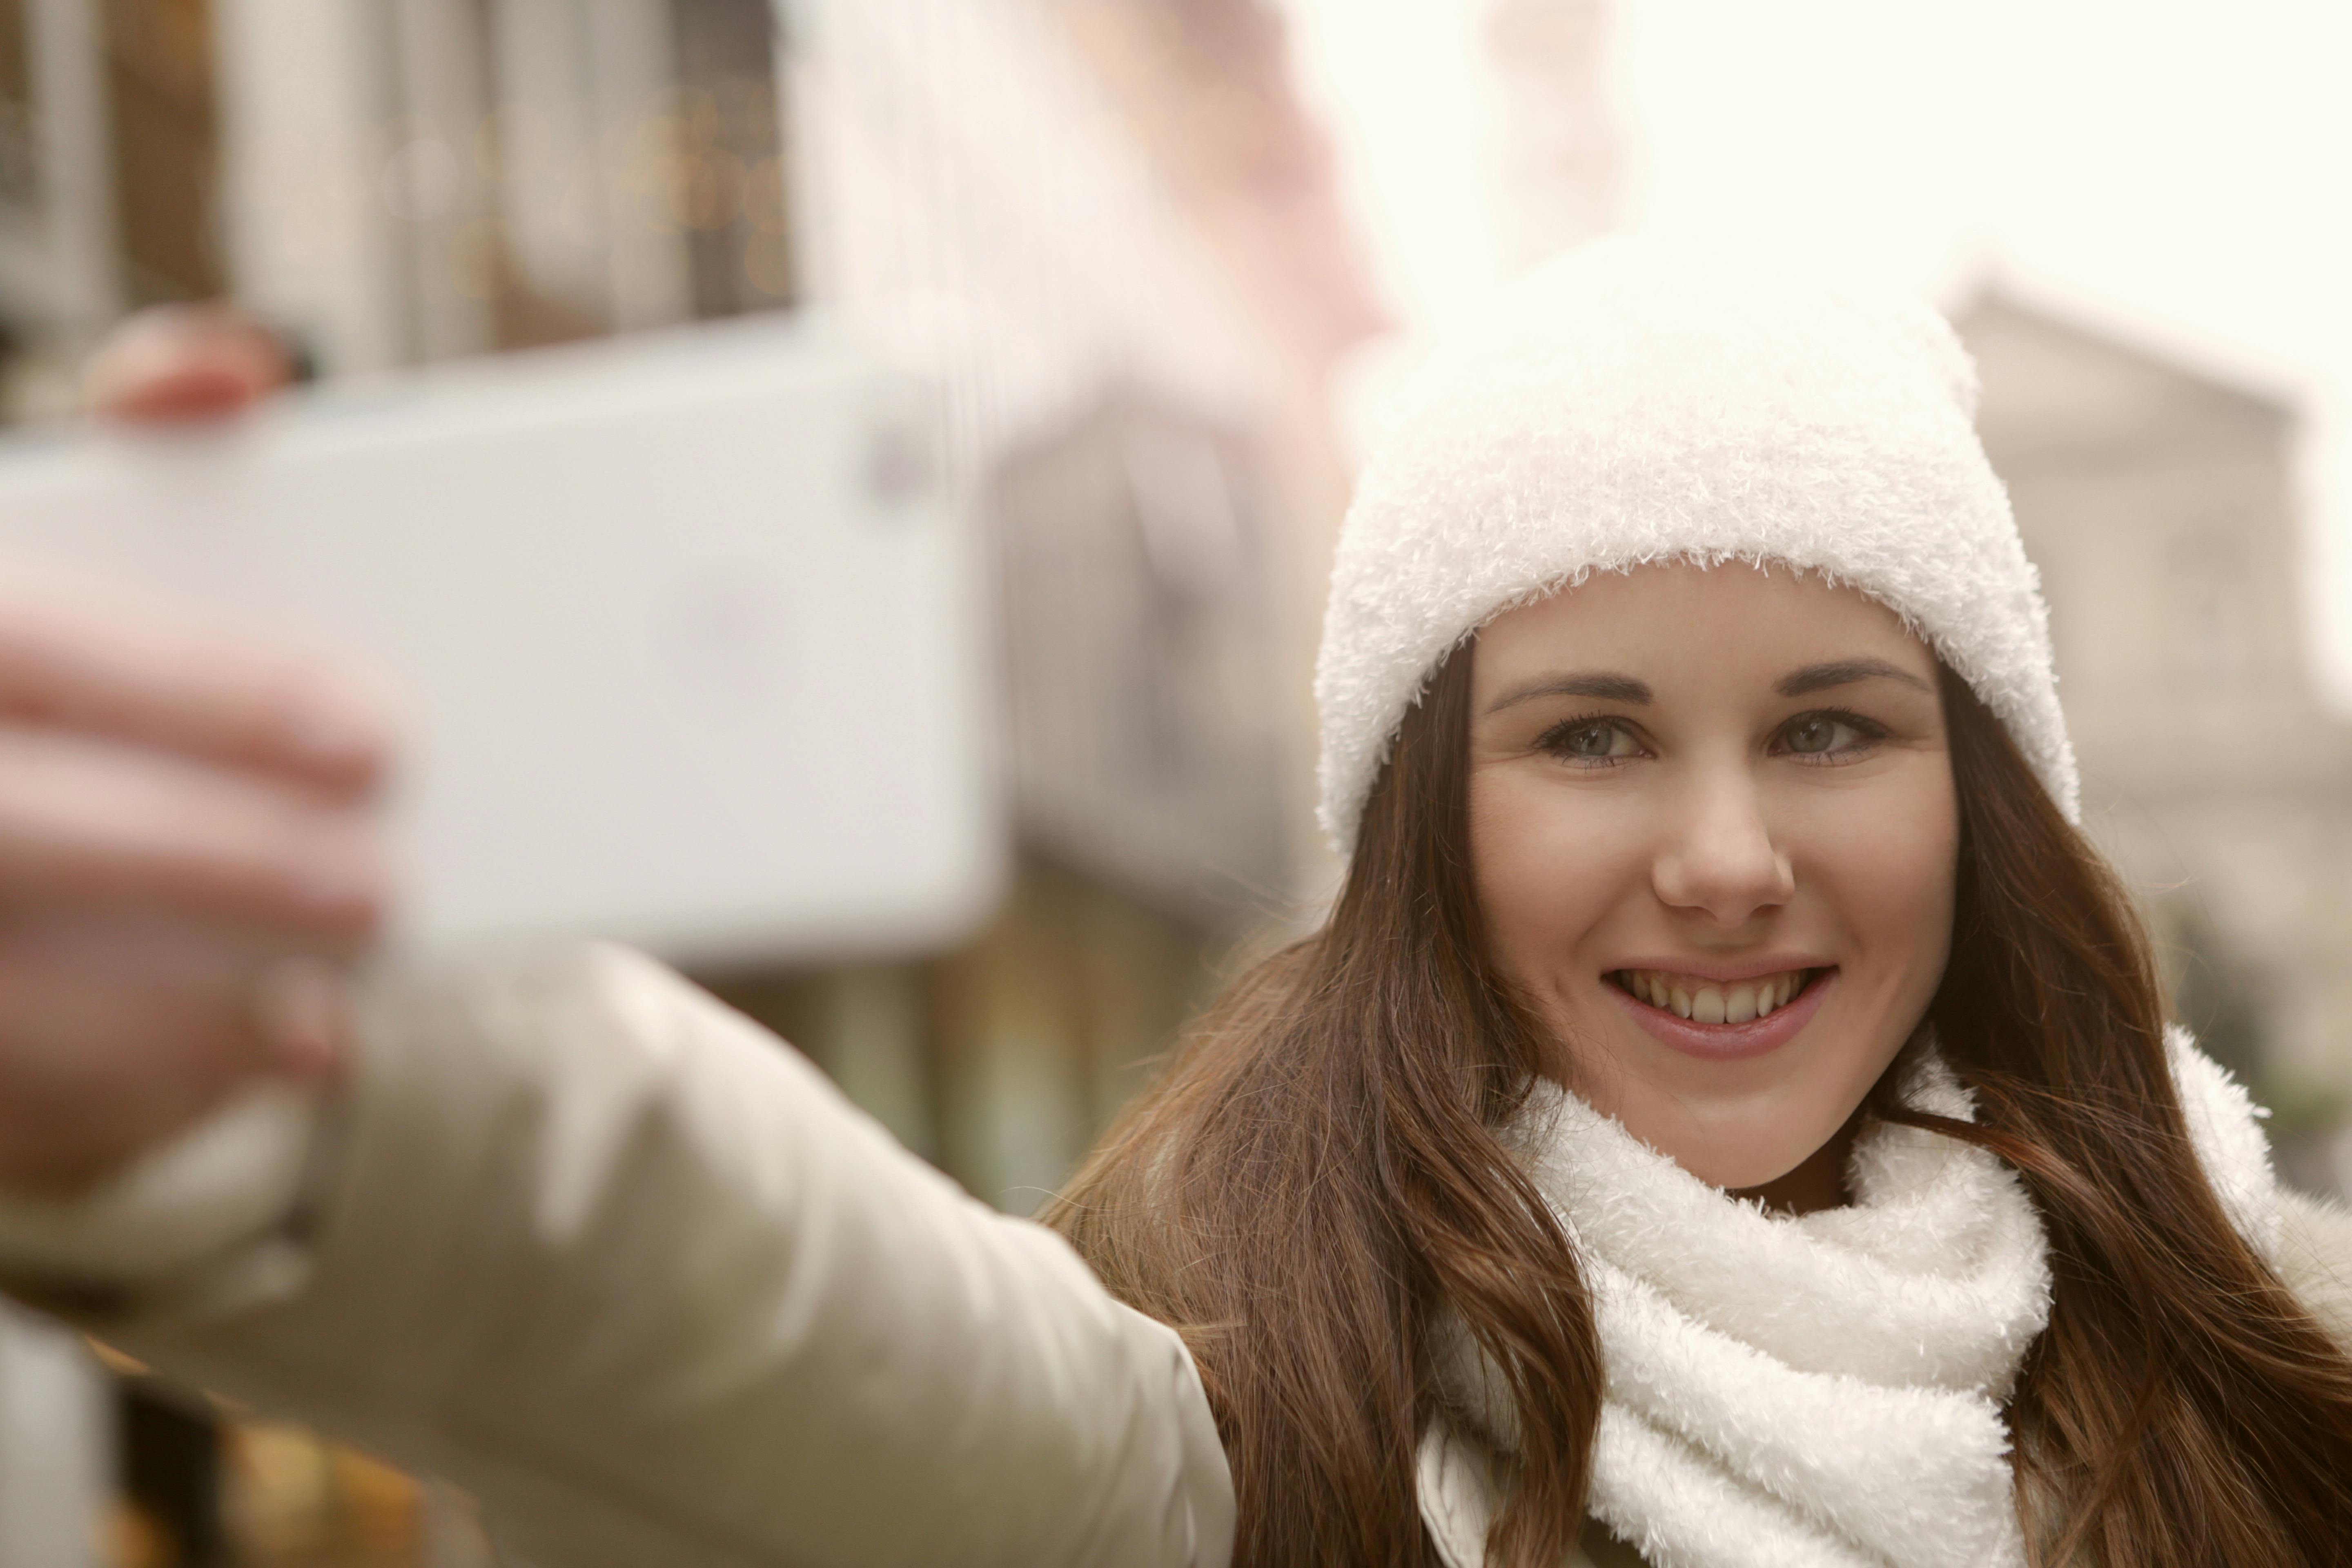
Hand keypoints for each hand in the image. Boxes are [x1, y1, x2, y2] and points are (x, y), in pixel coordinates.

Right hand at [0, 308, 383, 1193]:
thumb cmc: (34, 674)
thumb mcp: (58, 544)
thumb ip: (146, 457)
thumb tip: (238, 365)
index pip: (42, 646)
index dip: (209, 693)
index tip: (371, 737)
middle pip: (19, 826)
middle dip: (211, 862)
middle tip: (378, 890)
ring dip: (167, 1026)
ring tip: (323, 1022)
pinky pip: (0, 1096)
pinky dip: (124, 1097)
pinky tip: (247, 1068)